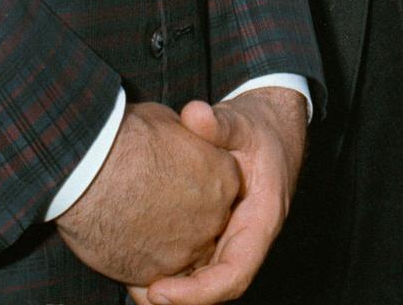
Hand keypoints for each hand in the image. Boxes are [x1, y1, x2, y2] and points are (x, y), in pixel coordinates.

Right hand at [56, 102, 240, 287]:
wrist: (94, 168)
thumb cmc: (130, 138)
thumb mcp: (170, 124)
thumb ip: (185, 143)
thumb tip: (176, 146)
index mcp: (225, 178)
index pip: (217, 188)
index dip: (192, 181)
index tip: (168, 175)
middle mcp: (214, 219)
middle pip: (204, 224)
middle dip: (181, 215)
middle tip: (149, 199)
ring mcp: (187, 251)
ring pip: (180, 253)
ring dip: (162, 242)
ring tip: (131, 221)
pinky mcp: (156, 275)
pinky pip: (155, 275)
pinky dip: (141, 264)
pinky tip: (122, 245)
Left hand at [135, 87, 307, 304]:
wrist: (271, 125)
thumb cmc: (259, 127)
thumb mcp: (243, 122)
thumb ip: (220, 122)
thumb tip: (195, 115)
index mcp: (260, 222)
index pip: (234, 274)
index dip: (197, 292)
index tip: (159, 290)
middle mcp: (245, 240)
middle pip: (214, 287)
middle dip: (178, 298)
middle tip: (137, 293)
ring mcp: (229, 239)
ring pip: (202, 278)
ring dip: (172, 287)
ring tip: (131, 282)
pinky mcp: (214, 233)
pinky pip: (194, 262)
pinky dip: (170, 267)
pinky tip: (139, 261)